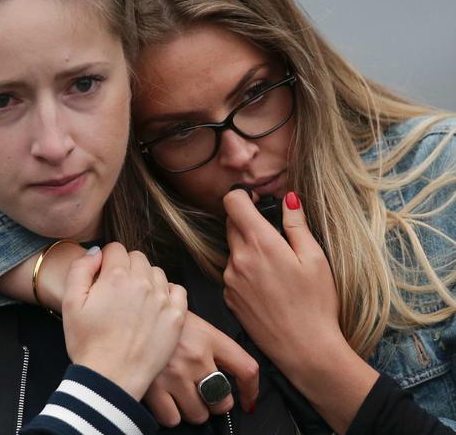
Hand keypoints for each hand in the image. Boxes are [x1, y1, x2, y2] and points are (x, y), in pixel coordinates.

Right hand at [62, 242, 186, 400]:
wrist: (110, 379)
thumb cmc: (87, 344)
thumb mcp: (70, 303)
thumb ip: (80, 269)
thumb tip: (96, 252)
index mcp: (116, 276)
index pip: (115, 248)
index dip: (106, 261)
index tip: (102, 277)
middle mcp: (143, 282)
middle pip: (137, 257)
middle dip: (126, 267)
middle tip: (116, 291)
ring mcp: (163, 299)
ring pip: (156, 272)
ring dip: (146, 279)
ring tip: (134, 302)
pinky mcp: (176, 317)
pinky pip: (177, 290)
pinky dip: (167, 293)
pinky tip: (154, 306)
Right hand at [143, 311, 258, 426]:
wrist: (128, 311)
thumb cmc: (161, 318)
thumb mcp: (192, 320)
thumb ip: (213, 344)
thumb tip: (229, 371)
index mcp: (209, 337)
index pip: (246, 369)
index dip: (251, 390)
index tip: (247, 400)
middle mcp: (196, 357)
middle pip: (222, 401)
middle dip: (215, 403)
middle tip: (204, 394)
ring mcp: (175, 374)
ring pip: (198, 414)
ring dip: (193, 410)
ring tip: (183, 396)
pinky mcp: (153, 387)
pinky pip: (172, 418)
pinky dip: (171, 414)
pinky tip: (166, 400)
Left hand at [222, 190, 340, 371]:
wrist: (305, 349)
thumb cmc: (316, 303)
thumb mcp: (314, 258)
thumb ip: (296, 224)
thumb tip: (288, 198)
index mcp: (259, 243)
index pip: (232, 202)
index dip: (244, 196)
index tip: (258, 202)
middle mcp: (238, 258)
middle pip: (231, 224)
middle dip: (248, 223)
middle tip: (274, 238)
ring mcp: (229, 279)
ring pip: (232, 249)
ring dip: (248, 249)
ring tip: (275, 269)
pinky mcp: (228, 296)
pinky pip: (232, 272)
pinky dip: (245, 271)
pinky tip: (267, 287)